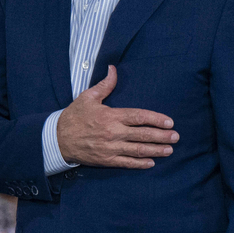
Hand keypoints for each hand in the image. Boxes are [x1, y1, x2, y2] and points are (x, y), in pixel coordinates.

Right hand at [56, 66, 176, 168]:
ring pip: (137, 150)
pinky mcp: (106, 160)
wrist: (57, 139)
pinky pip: (126, 163)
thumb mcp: (88, 97)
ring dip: (155, 151)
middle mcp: (113, 132)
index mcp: (111, 116)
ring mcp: (110, 148)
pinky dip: (139, 164)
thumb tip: (113, 68)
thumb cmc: (74, 116)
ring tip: (169, 150)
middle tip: (176, 137)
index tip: (169, 122)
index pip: (138, 117)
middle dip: (161, 136)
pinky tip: (151, 163)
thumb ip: (105, 84)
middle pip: (142, 135)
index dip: (156, 119)